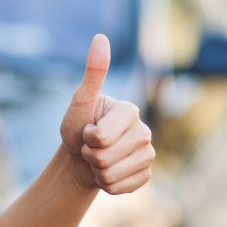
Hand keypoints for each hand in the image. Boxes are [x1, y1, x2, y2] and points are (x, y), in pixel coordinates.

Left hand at [59, 34, 153, 193]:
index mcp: (130, 111)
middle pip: (105, 157)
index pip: (102, 136)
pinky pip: (121, 188)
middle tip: (90, 146)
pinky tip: (106, 173)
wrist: (80, 157)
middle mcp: (145, 132)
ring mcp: (148, 155)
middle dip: (90, 155)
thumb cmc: (78, 127)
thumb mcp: (80, 101)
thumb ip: (93, 73)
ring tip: (97, 159)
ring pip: (112, 174)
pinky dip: (106, 185)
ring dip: (97, 171)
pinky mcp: (146, 176)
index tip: (88, 130)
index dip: (88, 137)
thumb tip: (100, 37)